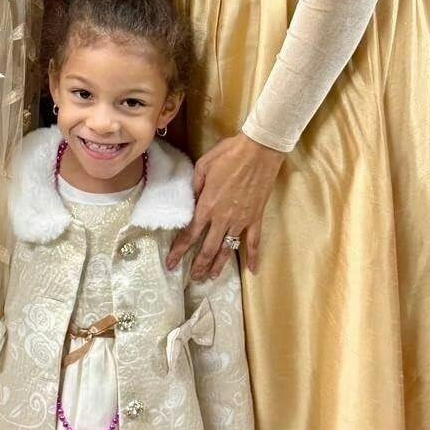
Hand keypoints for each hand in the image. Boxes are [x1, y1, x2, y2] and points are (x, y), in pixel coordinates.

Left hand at [168, 133, 284, 279]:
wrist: (258, 151)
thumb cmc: (228, 154)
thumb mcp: (202, 166)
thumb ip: (194, 186)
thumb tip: (190, 201)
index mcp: (207, 206)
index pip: (189, 234)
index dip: (179, 251)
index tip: (171, 263)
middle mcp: (222, 218)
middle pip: (208, 248)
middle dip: (198, 265)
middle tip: (193, 277)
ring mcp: (241, 221)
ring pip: (228, 249)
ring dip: (219, 265)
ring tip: (211, 277)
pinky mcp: (256, 218)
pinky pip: (254, 242)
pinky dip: (253, 257)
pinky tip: (252, 270)